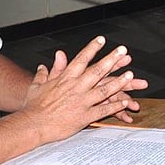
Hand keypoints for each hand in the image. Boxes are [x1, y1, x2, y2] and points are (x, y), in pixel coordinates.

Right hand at [16, 36, 147, 143]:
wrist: (32, 124)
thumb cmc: (33, 106)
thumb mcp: (38, 85)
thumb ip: (46, 72)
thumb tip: (48, 62)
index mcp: (65, 79)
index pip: (81, 59)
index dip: (92, 48)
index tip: (101, 40)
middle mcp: (75, 87)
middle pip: (97, 71)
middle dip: (112, 60)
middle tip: (123, 51)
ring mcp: (81, 101)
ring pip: (104, 89)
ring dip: (119, 82)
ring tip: (131, 75)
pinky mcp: (84, 116)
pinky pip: (103, 110)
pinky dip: (115, 106)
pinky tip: (125, 102)